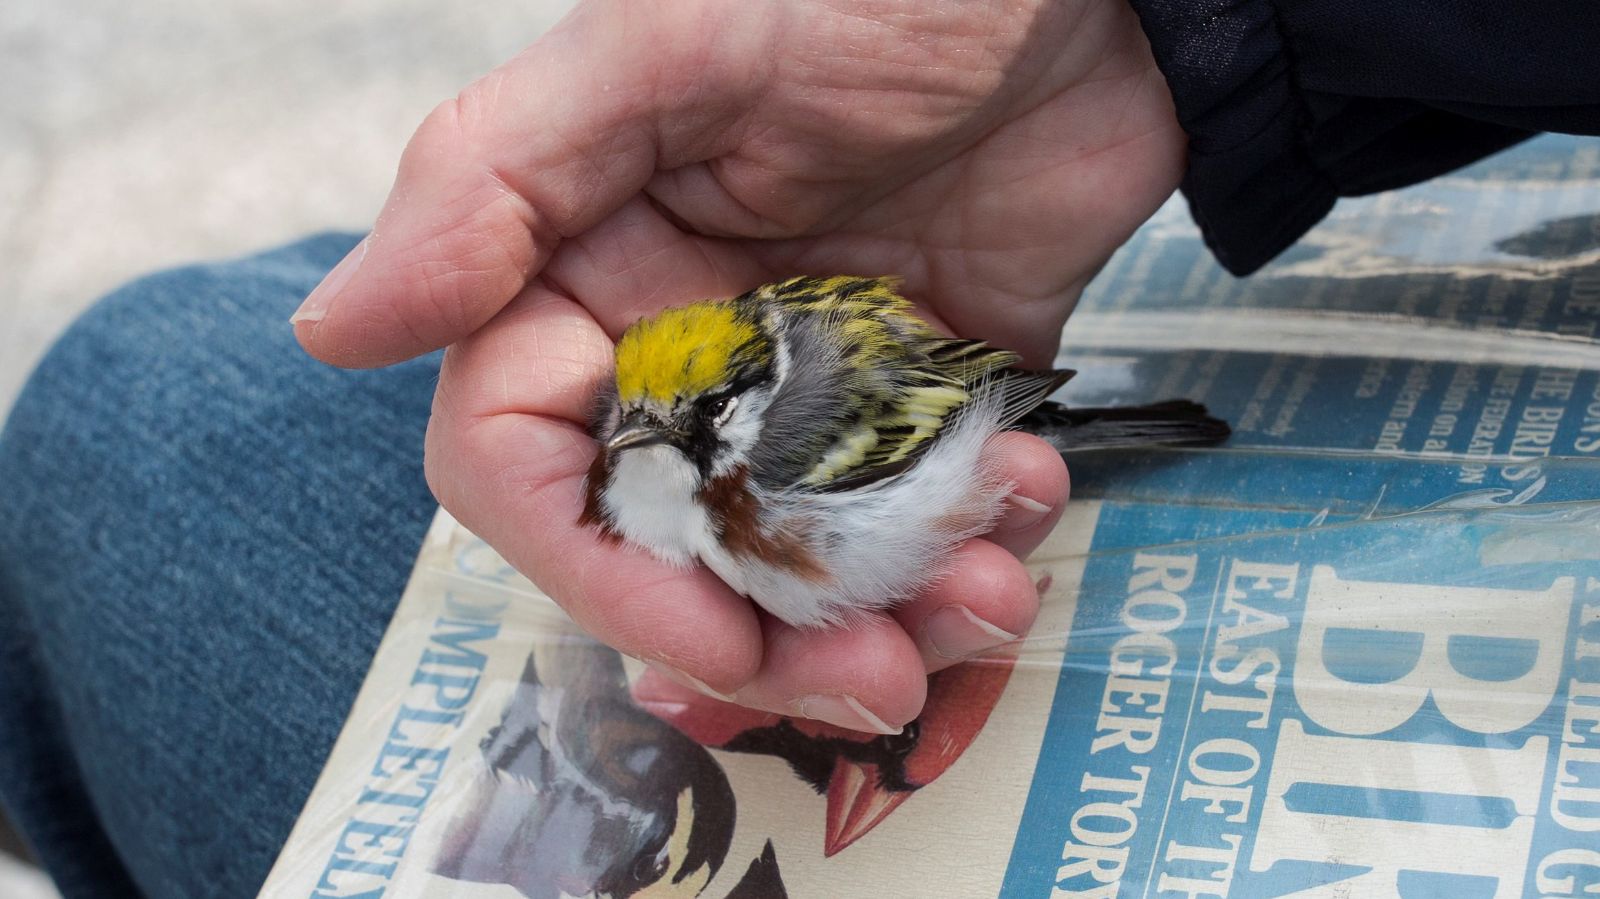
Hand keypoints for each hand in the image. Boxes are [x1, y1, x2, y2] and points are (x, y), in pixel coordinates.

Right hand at [292, 0, 1183, 731]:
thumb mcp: (668, 51)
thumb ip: (494, 184)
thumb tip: (336, 328)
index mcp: (590, 279)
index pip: (533, 472)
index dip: (605, 577)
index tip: (713, 634)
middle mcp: (689, 347)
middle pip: (678, 552)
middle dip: (769, 636)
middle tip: (872, 678)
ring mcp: (812, 383)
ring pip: (809, 560)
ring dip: (892, 612)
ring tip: (985, 598)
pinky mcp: (926, 398)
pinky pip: (930, 518)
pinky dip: (981, 542)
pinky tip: (1031, 498)